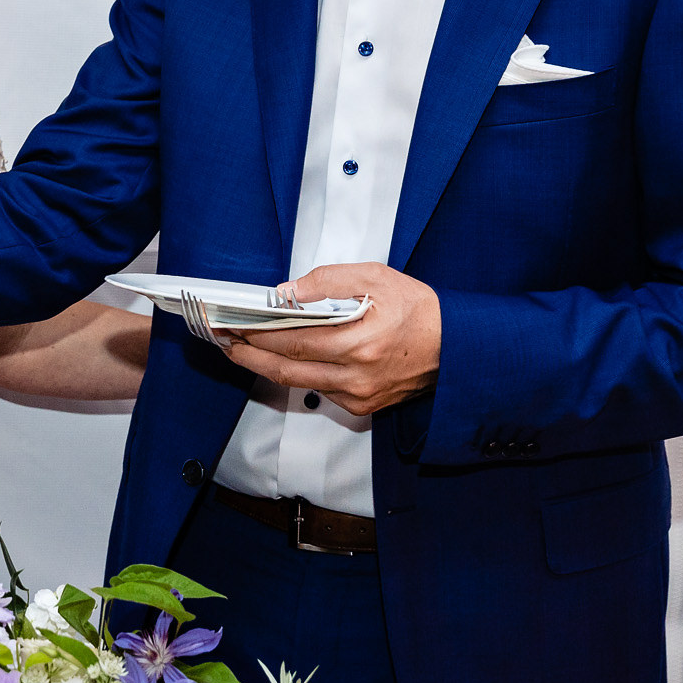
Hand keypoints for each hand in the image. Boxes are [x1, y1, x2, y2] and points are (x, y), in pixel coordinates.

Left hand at [218, 263, 440, 416]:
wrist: (457, 346)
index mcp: (359, 343)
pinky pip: (320, 389)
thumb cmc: (418, 309)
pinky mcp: (362, 405)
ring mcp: (358, 395)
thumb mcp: (375, 277)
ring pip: (300, 383)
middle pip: (286, 370)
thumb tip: (287, 292)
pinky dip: (299, 373)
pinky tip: (283, 359)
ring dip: (268, 367)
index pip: (291, 343)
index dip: (256, 337)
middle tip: (225, 342)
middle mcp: (356, 376)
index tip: (231, 327)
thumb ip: (327, 281)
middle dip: (250, 356)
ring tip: (244, 348)